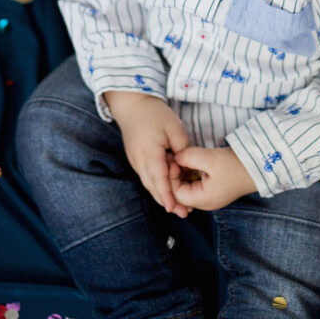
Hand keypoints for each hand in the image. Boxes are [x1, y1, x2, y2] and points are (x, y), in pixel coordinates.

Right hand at [104, 90, 192, 218]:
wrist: (132, 105)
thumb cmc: (154, 113)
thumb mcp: (174, 127)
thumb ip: (182, 148)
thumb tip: (187, 166)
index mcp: (148, 152)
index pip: (158, 178)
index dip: (166, 195)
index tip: (173, 208)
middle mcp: (139, 161)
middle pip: (153, 186)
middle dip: (167, 201)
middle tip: (184, 213)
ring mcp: (136, 161)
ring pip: (150, 184)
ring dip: (163, 196)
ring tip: (180, 207)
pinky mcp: (137, 160)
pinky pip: (148, 177)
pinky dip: (158, 186)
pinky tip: (170, 192)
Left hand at [169, 146, 256, 211]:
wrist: (259, 166)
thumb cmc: (237, 165)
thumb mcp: (210, 158)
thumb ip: (189, 157)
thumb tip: (175, 157)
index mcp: (203, 199)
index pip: (176, 193)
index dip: (171, 177)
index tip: (174, 160)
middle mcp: (205, 202)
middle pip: (179, 192)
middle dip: (175, 175)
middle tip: (174, 158)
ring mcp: (209, 197)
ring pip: (186, 187)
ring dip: (183, 173)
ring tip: (183, 158)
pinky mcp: (212, 189)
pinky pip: (195, 184)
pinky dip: (191, 173)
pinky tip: (192, 161)